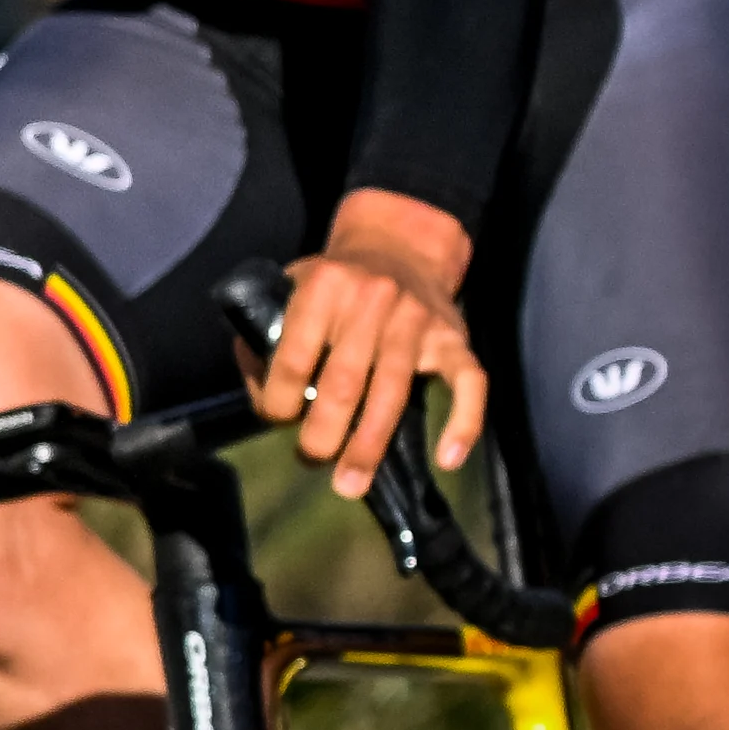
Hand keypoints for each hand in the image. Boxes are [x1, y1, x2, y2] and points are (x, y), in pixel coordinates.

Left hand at [251, 190, 483, 496]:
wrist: (400, 245)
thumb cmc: (336, 280)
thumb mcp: (291, 287)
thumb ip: (267, 333)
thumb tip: (259, 393)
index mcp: (324, 287)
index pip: (293, 355)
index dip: (277, 397)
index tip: (275, 419)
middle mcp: (372, 301)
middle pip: (343, 382)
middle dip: (322, 432)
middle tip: (310, 459)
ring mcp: (417, 321)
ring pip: (393, 392)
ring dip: (369, 446)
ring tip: (350, 483)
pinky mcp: (455, 337)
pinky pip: (468, 383)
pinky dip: (463, 422)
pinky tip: (447, 459)